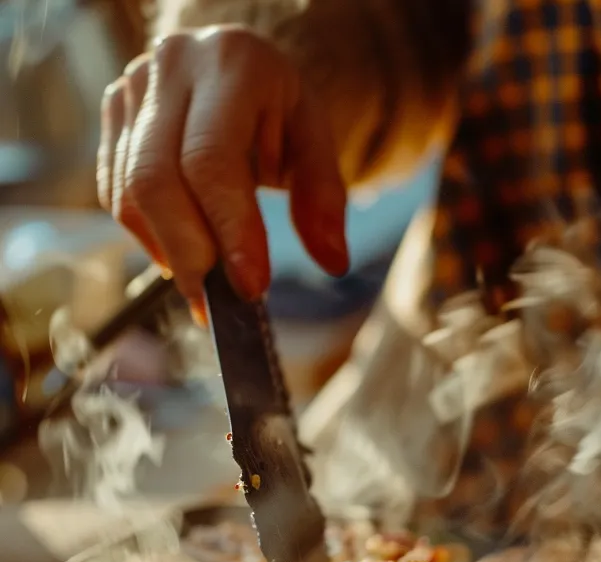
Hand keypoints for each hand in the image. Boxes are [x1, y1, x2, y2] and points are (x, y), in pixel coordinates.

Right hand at [98, 26, 348, 320]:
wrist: (240, 64)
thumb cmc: (282, 109)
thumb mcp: (317, 139)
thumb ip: (325, 197)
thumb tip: (332, 261)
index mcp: (232, 65)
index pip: (210, 160)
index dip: (227, 229)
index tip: (250, 286)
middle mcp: (171, 68)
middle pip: (155, 179)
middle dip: (188, 254)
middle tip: (217, 304)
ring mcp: (132, 88)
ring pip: (127, 190)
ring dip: (165, 251)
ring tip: (204, 288)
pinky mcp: (113, 115)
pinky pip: (115, 190)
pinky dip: (147, 234)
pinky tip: (181, 254)